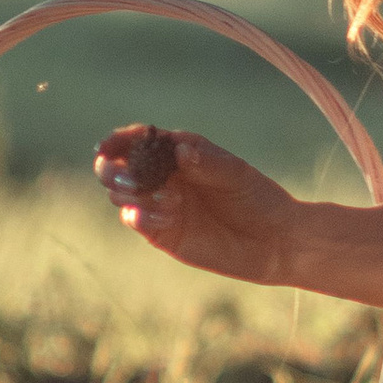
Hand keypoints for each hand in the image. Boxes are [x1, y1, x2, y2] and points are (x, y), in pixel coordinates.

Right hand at [94, 125, 296, 285]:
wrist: (275, 242)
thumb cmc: (257, 198)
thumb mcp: (236, 174)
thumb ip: (206, 162)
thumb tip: (178, 149)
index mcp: (178, 152)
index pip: (137, 140)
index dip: (117, 141)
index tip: (107, 146)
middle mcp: (163, 177)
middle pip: (117, 167)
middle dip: (114, 169)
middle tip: (131, 178)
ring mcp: (160, 205)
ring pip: (121, 194)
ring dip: (133, 194)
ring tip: (172, 201)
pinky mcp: (163, 234)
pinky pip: (136, 221)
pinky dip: (141, 217)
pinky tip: (167, 217)